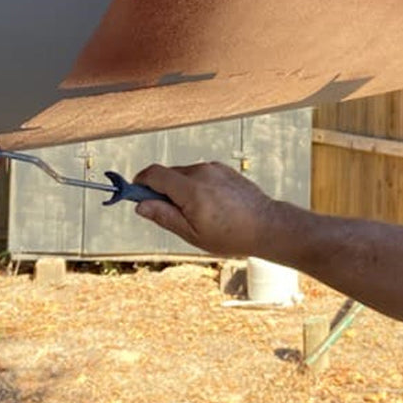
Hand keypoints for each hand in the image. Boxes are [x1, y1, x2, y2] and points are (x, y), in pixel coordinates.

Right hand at [131, 161, 277, 257]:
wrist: (267, 225)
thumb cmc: (232, 235)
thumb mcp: (192, 234)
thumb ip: (164, 216)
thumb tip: (141, 206)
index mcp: (190, 189)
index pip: (154, 174)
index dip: (139, 183)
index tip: (135, 194)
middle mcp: (201, 172)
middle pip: (167, 173)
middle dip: (160, 190)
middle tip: (168, 212)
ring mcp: (213, 168)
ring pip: (183, 174)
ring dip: (179, 188)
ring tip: (195, 213)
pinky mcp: (223, 169)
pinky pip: (199, 173)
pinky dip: (195, 185)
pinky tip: (208, 205)